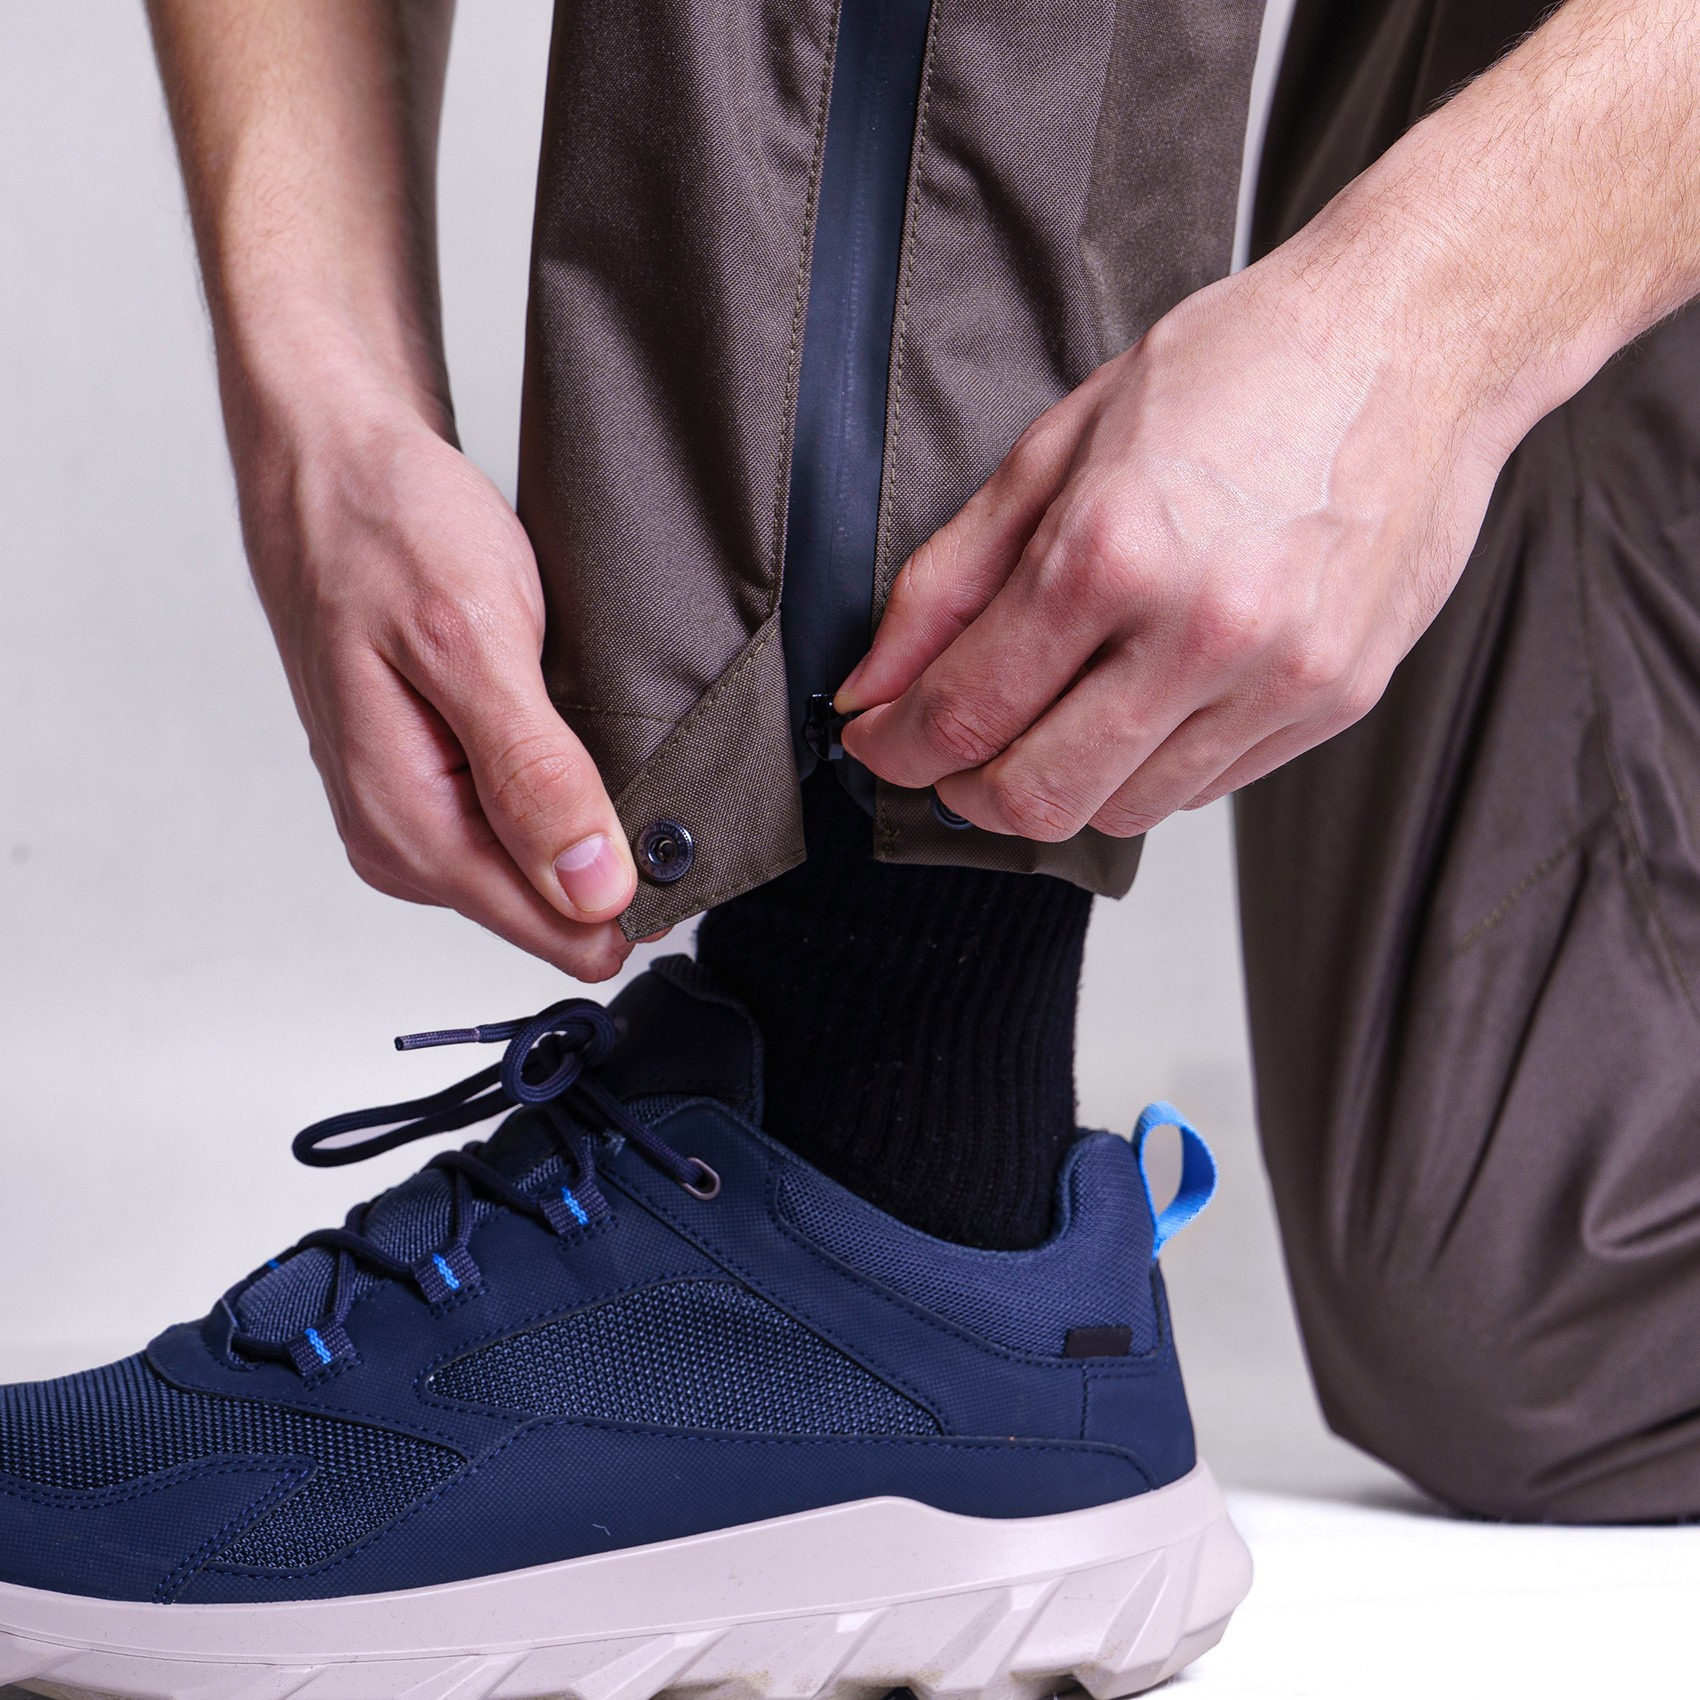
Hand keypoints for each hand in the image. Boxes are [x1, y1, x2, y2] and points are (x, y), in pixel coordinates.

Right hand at [242, 394, 637, 980]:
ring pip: (547, 867)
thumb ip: (533, 775)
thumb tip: (593, 887)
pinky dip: (568, 782)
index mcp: (408, 828)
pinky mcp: (435, 781)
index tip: (679, 822)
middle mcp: (405, 842)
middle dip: (618, 852)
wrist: (329, 467)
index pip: (559, 935)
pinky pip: (525, 821)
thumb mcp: (471, 641)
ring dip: (593, 812)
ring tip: (604, 725)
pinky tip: (575, 728)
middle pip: (558, 910)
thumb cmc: (381, 531)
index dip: (633, 890)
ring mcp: (417, 814)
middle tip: (649, 751)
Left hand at [837, 236, 1516, 839]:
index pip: (965, 709)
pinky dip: (1148, 769)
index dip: (897, 744)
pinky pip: (1207, 787)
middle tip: (948, 761)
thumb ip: (950, 578)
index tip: (878, 741)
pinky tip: (1140, 707)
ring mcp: (1277, 677)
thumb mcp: (1059, 444)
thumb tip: (875, 681)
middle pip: (1037, 796)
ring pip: (1124, 811)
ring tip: (1051, 724)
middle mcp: (1199, 631)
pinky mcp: (1335, 700)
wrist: (1416, 334)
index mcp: (1110, 550)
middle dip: (965, 792)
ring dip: (1061, 787)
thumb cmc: (1242, 366)